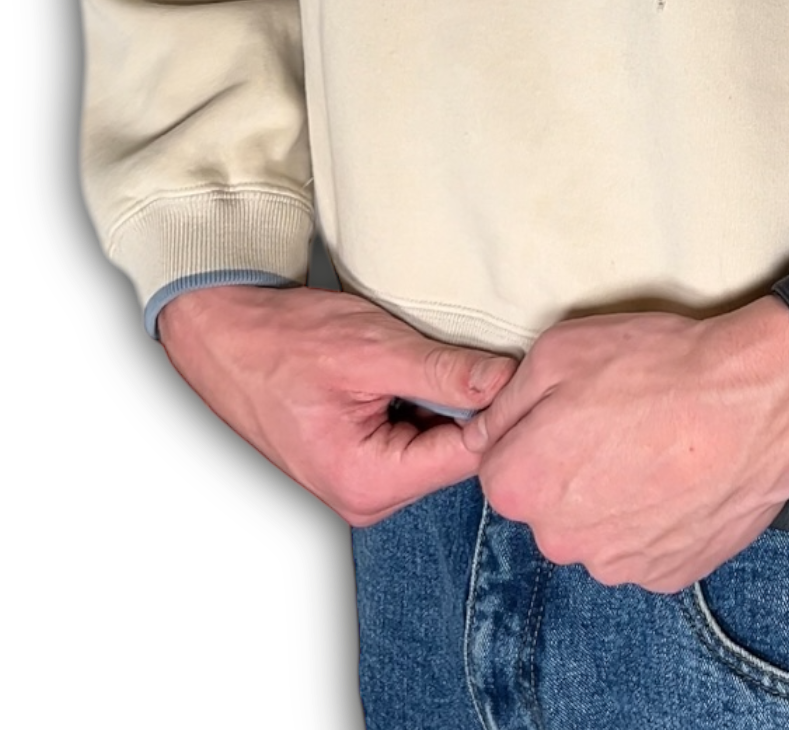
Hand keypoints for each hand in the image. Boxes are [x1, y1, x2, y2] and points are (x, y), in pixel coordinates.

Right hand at [157, 284, 518, 525]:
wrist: (222, 338)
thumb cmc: (284, 341)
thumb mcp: (372, 348)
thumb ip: (444, 371)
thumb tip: (508, 380)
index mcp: (368, 483)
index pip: (467, 456)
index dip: (498, 408)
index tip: (516, 366)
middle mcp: (364, 500)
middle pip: (453, 456)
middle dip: (470, 406)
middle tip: (475, 354)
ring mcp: (358, 488)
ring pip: (434, 447)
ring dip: (442, 404)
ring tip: (429, 359)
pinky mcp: (355, 467)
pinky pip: (409, 441)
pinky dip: (418, 406)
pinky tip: (407, 374)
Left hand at [459, 294, 788, 592]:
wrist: (757, 400)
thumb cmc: (660, 366)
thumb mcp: (560, 350)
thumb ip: (506, 400)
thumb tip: (483, 431)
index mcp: (523, 484)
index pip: (500, 468)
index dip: (534, 432)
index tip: (570, 411)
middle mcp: (561, 539)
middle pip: (547, 505)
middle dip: (570, 470)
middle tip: (619, 423)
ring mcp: (617, 566)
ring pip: (596, 530)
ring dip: (614, 498)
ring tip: (658, 447)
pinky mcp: (667, 575)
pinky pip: (644, 547)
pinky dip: (657, 517)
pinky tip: (682, 476)